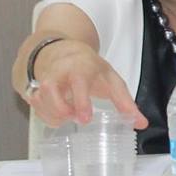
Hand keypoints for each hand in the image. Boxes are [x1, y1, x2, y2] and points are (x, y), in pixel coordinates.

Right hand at [27, 40, 146, 129]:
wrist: (64, 53)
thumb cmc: (90, 69)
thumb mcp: (111, 81)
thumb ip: (125, 103)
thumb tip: (140, 123)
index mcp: (81, 68)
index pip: (78, 81)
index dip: (80, 100)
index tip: (85, 118)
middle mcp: (59, 71)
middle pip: (50, 89)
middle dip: (60, 109)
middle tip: (75, 118)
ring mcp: (45, 78)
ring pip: (39, 99)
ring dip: (53, 114)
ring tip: (68, 117)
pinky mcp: (35, 88)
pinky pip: (35, 105)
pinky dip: (45, 115)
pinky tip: (58, 117)